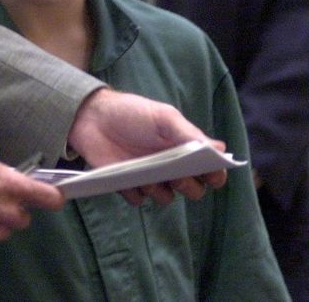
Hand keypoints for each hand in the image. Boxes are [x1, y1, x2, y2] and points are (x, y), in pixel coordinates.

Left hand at [68, 88, 227, 204]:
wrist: (92, 116)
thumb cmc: (131, 113)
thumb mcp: (163, 118)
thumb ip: (189, 134)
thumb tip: (221, 149)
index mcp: (183, 148)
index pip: (209, 171)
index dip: (214, 176)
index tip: (209, 175)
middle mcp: (169, 166)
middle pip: (193, 190)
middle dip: (188, 187)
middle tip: (175, 176)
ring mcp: (149, 177)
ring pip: (166, 198)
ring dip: (159, 191)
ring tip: (145, 175)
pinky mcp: (127, 185)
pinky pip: (138, 200)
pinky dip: (134, 193)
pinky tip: (125, 177)